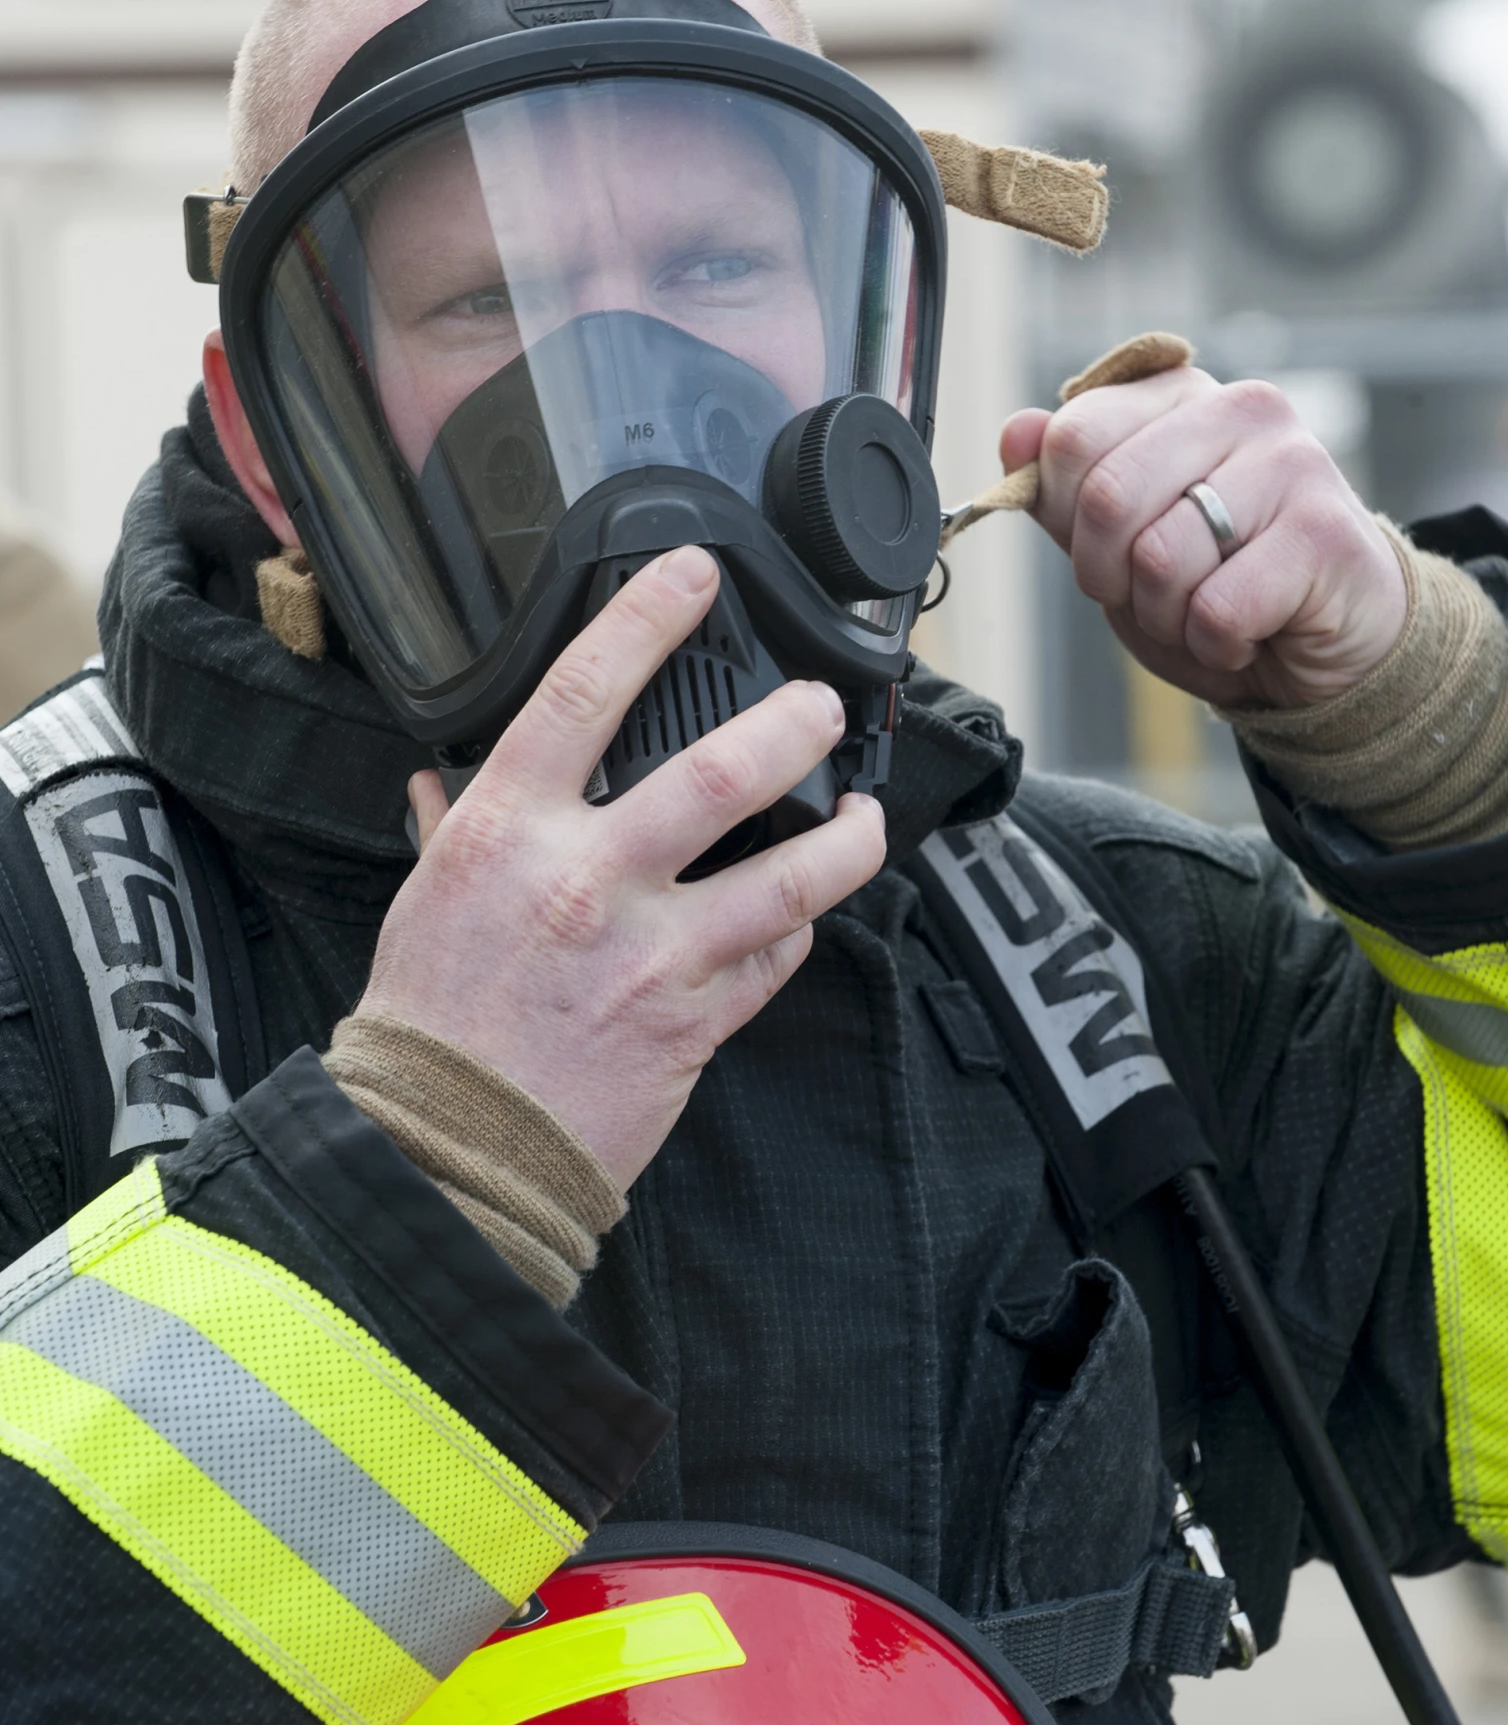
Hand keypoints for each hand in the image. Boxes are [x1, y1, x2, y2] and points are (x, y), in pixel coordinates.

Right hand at [358, 545, 885, 1190]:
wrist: (448, 1149)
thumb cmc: (429, 1025)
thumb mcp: (424, 900)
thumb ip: (452, 829)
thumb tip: (443, 782)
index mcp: (508, 830)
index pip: (583, 692)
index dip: (647, 618)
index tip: (695, 574)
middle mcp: (588, 878)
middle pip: (723, 770)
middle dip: (793, 722)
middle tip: (820, 705)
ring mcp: (653, 952)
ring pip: (790, 873)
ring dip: (848, 835)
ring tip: (866, 814)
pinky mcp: (696, 1021)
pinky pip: (776, 957)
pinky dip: (798, 928)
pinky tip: (807, 912)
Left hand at [1001, 368, 1407, 706]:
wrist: (1329, 650)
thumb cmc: (1223, 589)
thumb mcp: (1123, 546)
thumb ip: (1066, 494)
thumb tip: (1016, 432)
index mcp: (1181, 398)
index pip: (1072, 436)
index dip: (1069, 520)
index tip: (1112, 551)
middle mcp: (1241, 409)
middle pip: (1107, 497)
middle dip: (1111, 578)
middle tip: (1158, 596)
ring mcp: (1292, 462)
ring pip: (1160, 558)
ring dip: (1168, 617)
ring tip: (1211, 612)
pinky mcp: (1325, 532)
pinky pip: (1217, 608)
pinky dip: (1216, 644)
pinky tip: (1253, 632)